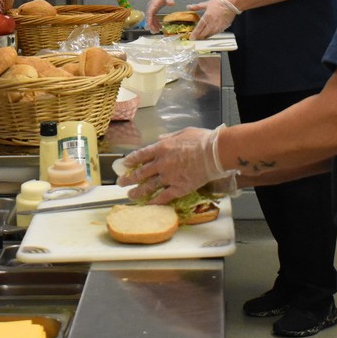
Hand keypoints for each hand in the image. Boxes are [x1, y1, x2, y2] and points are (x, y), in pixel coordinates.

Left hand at [116, 126, 230, 203]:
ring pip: (149, 186)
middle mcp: (161, 163)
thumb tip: (159, 140)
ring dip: (138, 191)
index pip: (140, 155)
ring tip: (130, 195)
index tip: (124, 164)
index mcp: (162, 148)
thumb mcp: (182, 132)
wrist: (215, 153)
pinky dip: (155, 202)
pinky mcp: (179, 188)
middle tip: (121, 182)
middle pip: (141, 172)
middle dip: (129, 178)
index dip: (130, 160)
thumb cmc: (202, 140)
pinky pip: (164, 197)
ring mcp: (169, 177)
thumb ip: (169, 138)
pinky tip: (149, 205)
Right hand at [145, 0, 174, 31]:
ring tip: (157, 31)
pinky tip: (159, 27)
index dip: (149, 19)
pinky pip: (153, 17)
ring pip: (150, 18)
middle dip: (150, 24)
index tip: (150, 26)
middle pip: (148, 16)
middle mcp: (151, 6)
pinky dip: (155, 22)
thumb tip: (171, 4)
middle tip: (155, 31)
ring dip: (153, 25)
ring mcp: (152, 8)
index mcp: (153, 3)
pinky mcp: (154, 9)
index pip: (150, 12)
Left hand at [187, 0, 237, 38]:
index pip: (199, 28)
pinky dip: (211, 35)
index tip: (191, 38)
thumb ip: (196, 7)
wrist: (231, 4)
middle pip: (204, 33)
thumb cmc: (219, 3)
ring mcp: (218, 26)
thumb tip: (188, 7)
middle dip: (199, 37)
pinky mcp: (223, 28)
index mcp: (207, 17)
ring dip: (204, 37)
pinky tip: (208, 34)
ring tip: (201, 37)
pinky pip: (215, 33)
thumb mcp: (206, 4)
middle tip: (195, 38)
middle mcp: (212, 23)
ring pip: (209, 35)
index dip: (194, 34)